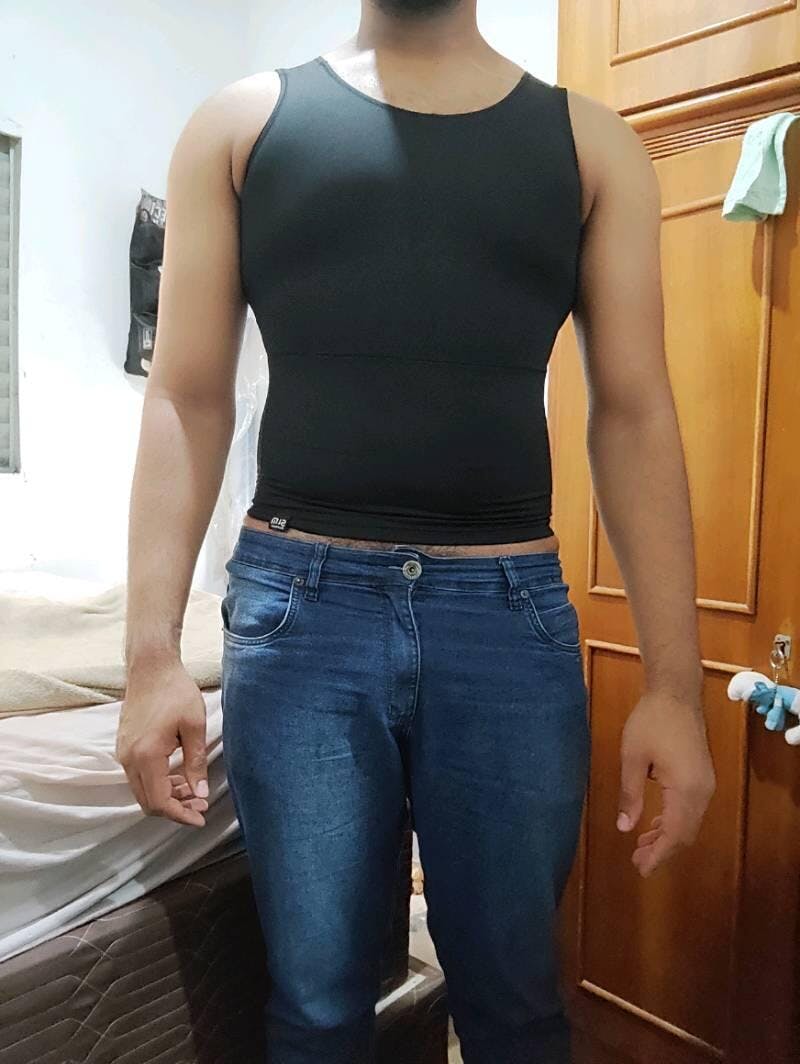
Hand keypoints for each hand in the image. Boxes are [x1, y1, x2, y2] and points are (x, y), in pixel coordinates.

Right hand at [116, 658, 208, 826]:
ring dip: (167, 797)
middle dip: (175, 809)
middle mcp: (129, 759)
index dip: (180, 815)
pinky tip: (178, 778)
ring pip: (143, 791)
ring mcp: (123, 753)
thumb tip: (199, 794)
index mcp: (146, 755)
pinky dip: (158, 784)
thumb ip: (196, 763)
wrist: (151, 668)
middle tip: (200, 806)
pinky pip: (139, 777)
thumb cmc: (176, 692)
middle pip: (148, 802)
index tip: (200, 819)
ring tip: (194, 793)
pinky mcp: (124, 747)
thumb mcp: (194, 726)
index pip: (160, 801)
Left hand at [617, 688, 715, 876]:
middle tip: (637, 861)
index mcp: (685, 789)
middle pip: (685, 833)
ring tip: (642, 846)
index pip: (674, 834)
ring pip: (689, 823)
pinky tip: (655, 824)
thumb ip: (629, 794)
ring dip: (667, 837)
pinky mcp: (702, 776)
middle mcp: (702, 791)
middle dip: (662, 850)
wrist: (676, 693)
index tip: (641, 869)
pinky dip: (673, 821)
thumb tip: (624, 828)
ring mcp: (705, 784)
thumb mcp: (632, 758)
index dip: (658, 855)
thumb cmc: (651, 721)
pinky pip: (690, 809)